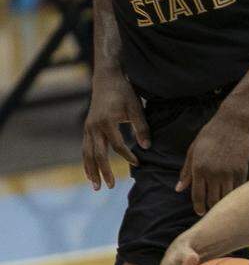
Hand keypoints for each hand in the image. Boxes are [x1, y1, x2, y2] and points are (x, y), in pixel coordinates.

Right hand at [82, 70, 149, 189]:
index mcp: (107, 122)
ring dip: (91, 171)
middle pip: (98, 154)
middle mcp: (94, 126)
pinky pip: (86, 148)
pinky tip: (91, 173)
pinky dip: (87, 161)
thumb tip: (147, 147)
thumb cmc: (124, 93)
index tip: (139, 163)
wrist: (106, 78)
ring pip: (88, 153)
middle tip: (110, 187)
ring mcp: (89, 127)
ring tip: (96, 187)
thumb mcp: (136, 108)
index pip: (118, 146)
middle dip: (103, 172)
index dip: (128, 156)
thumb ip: (142, 128)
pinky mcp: (88, 128)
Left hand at [176, 106, 248, 214]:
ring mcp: (229, 173)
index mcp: (199, 168)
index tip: (200, 213)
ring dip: (224, 205)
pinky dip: (234, 195)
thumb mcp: (193, 151)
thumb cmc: (210, 135)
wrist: (232, 123)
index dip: (198, 207)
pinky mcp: (242, 171)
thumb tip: (178, 188)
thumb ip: (186, 171)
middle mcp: (214, 173)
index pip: (198, 195)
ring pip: (227, 197)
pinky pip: (238, 189)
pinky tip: (233, 197)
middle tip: (211, 213)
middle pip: (213, 200)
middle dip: (211, 209)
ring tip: (222, 208)